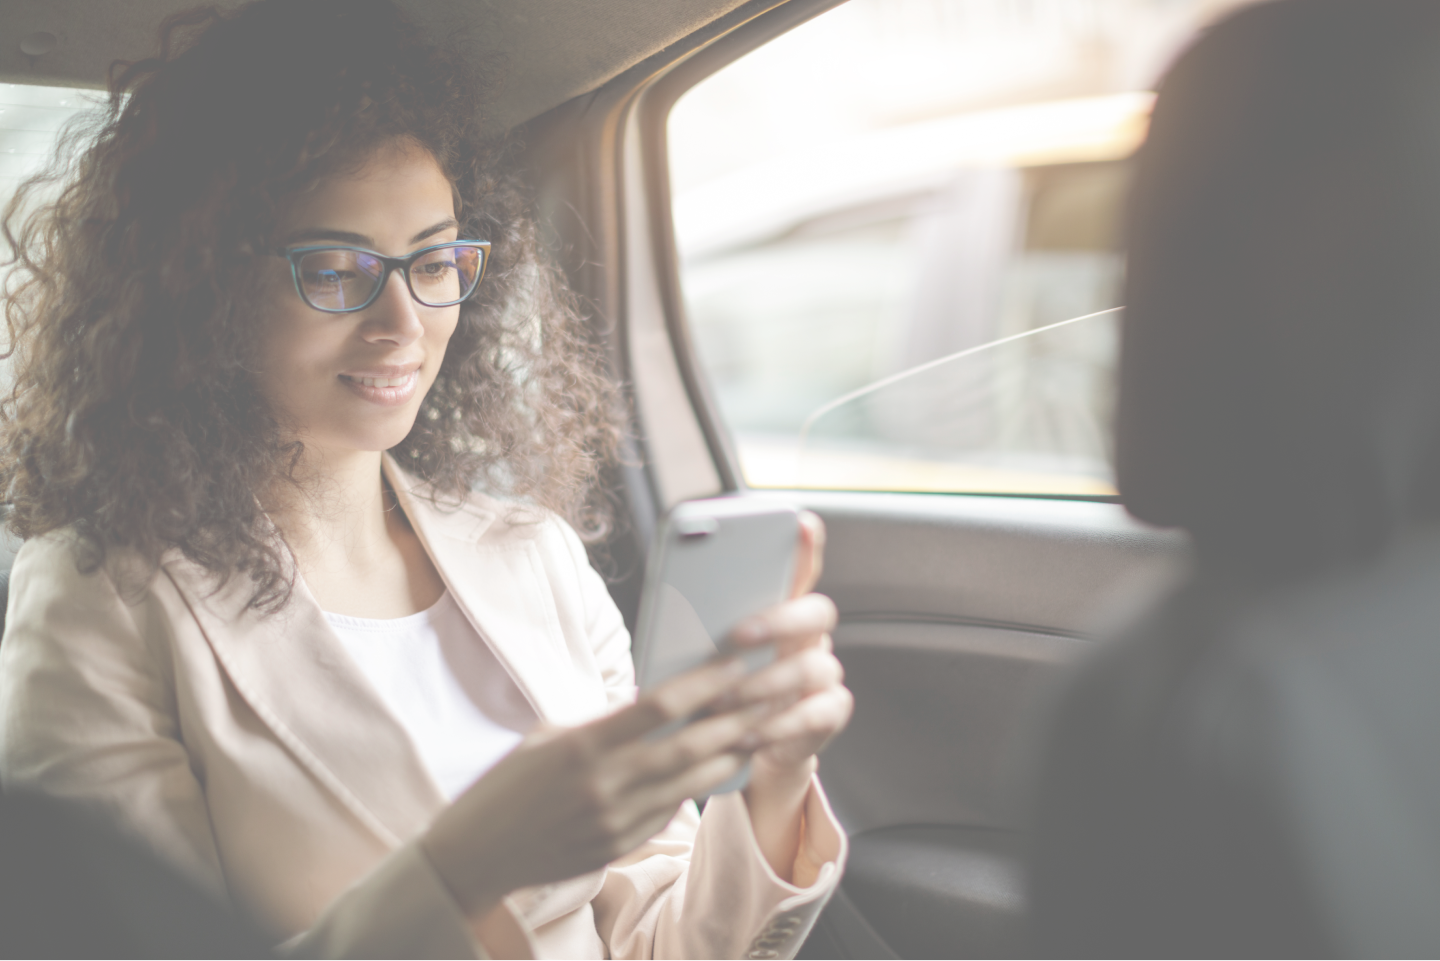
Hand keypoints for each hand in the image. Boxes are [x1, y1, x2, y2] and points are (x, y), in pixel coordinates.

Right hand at [421, 657, 766, 919]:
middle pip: (687, 745)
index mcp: (581, 745)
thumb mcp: (548, 737)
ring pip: (689, 781)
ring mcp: (613, 820)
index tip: (736, 662)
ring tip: (759, 727)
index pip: (659, 706)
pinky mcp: (619, 846)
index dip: (704, 683)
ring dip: (729, 754)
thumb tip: (656, 700)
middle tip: (769, 692)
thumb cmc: (509, 783)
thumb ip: (603, 721)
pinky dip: (696, 785)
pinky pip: (669, 811)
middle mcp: (603, 784)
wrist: (478, 852)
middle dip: (734, 717)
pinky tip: (720, 764)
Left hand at [728, 511, 853, 879]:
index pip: (800, 568)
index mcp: (780, 610)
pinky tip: (747, 736)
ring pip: (813, 666)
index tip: (798, 522)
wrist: (739, 745)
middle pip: (818, 612)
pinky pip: (816, 714)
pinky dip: (778, 727)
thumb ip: (702, 624)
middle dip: (779, 619)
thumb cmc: (716, 687)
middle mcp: (809, 637)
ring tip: (724, 700)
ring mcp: (823, 674)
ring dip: (766, 682)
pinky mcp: (828, 713)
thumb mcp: (702, 652)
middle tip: (738, 635)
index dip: (805, 545)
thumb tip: (675, 598)